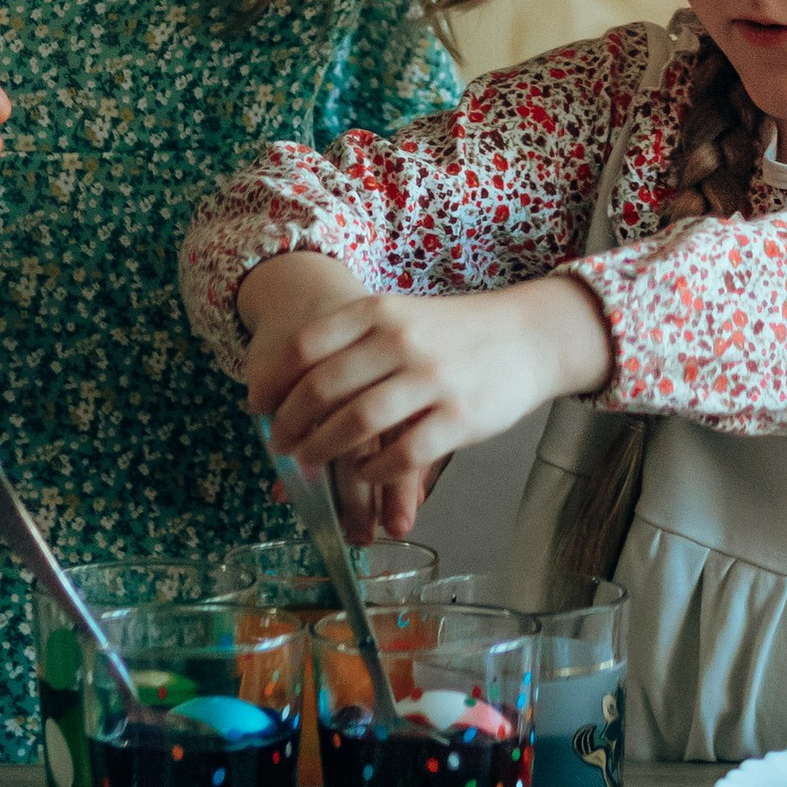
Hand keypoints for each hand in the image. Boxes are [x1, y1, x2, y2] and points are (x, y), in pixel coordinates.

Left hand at [247, 276, 611, 495]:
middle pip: (323, 387)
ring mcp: (430, 379)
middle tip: (278, 444)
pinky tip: (365, 474)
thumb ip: (355, 343)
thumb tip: (293, 385)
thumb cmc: (455, 331)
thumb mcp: (402, 316)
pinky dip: (373, 471)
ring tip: (309, 464)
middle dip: (291, 423)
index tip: (257, 404)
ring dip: (323, 450)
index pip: (306, 345)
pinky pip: (401, 455)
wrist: (529, 335)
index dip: (273, 380)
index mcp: (380, 312)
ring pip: (356, 423)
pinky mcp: (458, 418)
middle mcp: (400, 341)